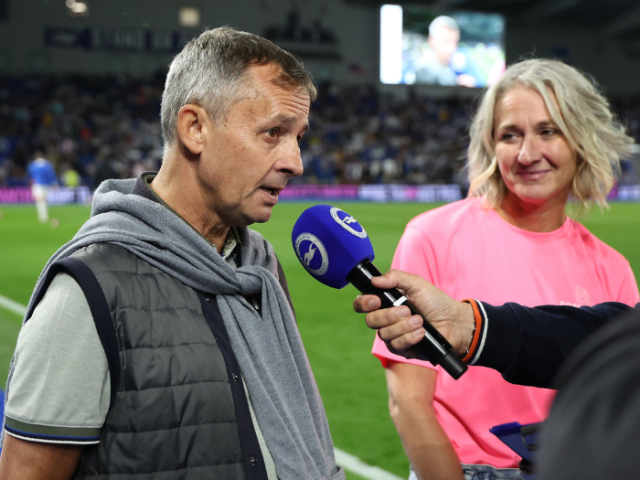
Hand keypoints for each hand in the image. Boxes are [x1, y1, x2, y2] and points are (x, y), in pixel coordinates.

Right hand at [353, 270, 474, 355]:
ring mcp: (392, 335)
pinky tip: (421, 333)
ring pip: (384, 334)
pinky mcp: (402, 349)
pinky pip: (396, 345)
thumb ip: (395, 277)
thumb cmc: (435, 302)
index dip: (364, 303)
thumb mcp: (416, 283)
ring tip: (420, 320)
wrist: (454, 322)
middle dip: (388, 316)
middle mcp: (385, 319)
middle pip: (371, 321)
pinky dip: (410, 337)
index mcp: (385, 302)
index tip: (376, 300)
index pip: (362, 304)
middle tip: (406, 310)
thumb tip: (375, 280)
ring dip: (403, 326)